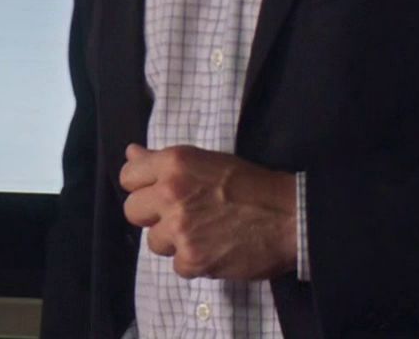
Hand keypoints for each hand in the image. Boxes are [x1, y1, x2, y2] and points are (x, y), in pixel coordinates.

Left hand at [119, 143, 297, 280]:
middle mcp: (170, 193)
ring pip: (154, 242)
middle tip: (181, 216)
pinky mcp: (193, 259)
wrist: (290, 216)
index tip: (157, 193)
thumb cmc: (251, 184)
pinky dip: (195, 263)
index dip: (142, 187)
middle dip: (153, 216)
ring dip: (175, 242)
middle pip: (133, 211)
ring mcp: (180, 228)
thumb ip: (163, 161)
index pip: (127, 177)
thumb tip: (131, 153)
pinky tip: (216, 250)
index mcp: (173, 163)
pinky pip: (177, 266)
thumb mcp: (205, 160)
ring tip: (204, 233)